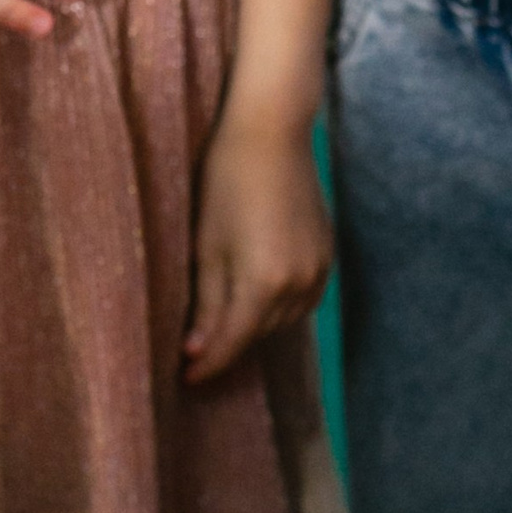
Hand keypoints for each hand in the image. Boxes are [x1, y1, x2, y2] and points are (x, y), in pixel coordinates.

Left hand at [184, 105, 331, 383]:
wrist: (271, 133)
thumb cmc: (226, 182)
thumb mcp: (206, 247)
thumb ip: (207, 305)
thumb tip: (197, 352)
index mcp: (264, 283)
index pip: (233, 343)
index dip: (207, 365)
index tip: (184, 379)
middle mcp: (299, 284)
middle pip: (258, 335)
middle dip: (228, 346)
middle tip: (197, 354)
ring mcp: (319, 270)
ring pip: (283, 320)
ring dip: (254, 328)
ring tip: (224, 329)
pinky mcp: (327, 254)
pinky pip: (302, 299)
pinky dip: (278, 307)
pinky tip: (257, 299)